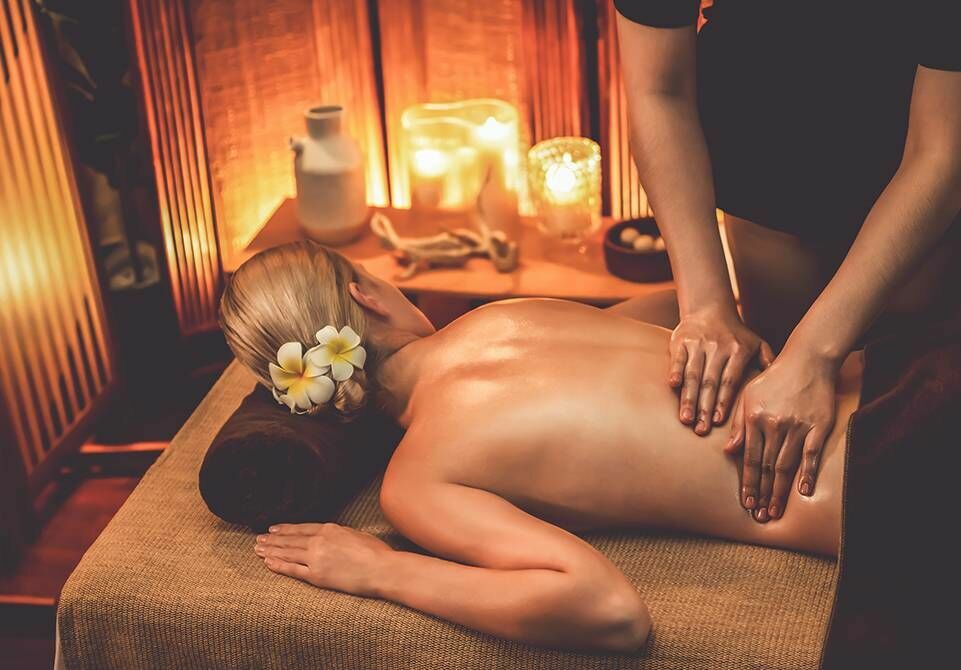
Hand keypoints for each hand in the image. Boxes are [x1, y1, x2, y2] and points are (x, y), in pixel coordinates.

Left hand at [255, 522, 392, 595]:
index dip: (285, 528)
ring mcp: (316, 558)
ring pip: (287, 552)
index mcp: (329, 528)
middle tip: (259, 538)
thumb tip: (334, 535)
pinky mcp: (316, 575)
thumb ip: (340, 534)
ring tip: (258, 549)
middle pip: (290, 539)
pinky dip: (278, 565)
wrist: (382, 568)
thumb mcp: (357, 534)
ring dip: (271, 550)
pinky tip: (268, 562)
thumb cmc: (376, 552)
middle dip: (272, 539)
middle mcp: (319, 541)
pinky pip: (292, 569)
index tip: (273, 529)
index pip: (301, 528)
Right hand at [669, 307, 773, 434]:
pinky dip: (675, 372)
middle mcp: (718, 347)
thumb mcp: (757, 344)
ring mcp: (698, 343)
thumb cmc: (736, 334)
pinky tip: (673, 387)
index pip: (730, 380)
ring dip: (688, 398)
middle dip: (705, 407)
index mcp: (737, 350)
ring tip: (686, 419)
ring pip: (693, 374)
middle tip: (701, 430)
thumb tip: (783, 388)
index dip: (724, 401)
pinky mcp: (681, 340)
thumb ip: (768, 363)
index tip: (718, 422)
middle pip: (710, 381)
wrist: (710, 308)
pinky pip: (678, 359)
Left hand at [725, 350, 838, 522]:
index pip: (749, 459)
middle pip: (767, 467)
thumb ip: (739, 424)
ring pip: (786, 465)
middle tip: (760, 515)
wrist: (807, 360)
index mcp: (755, 419)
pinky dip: (807, 473)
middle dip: (762, 493)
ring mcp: (798, 426)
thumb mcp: (748, 396)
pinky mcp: (819, 426)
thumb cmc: (774, 378)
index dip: (748, 483)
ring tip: (775, 510)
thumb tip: (729, 451)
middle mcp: (775, 425)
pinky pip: (811, 454)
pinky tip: (803, 492)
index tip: (746, 503)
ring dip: (780, 491)